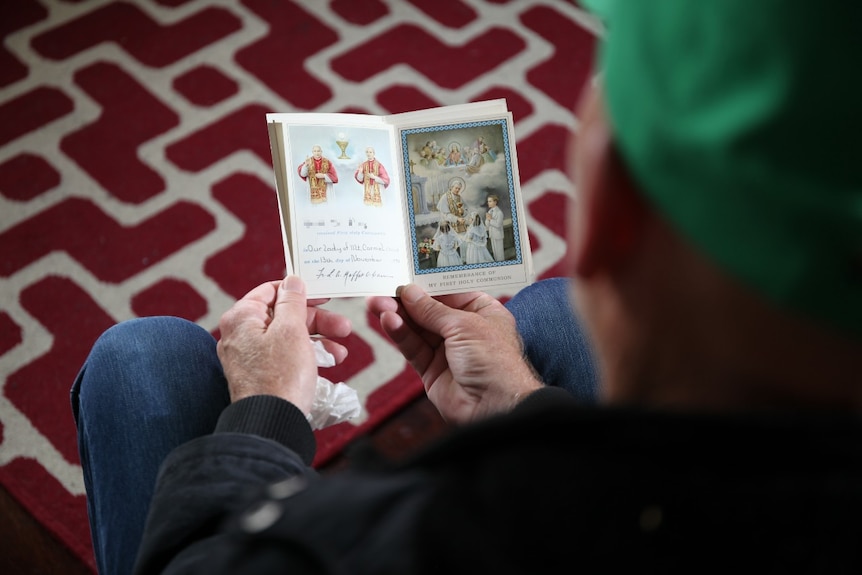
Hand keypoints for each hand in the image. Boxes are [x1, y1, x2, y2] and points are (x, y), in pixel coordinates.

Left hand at [217, 276, 351, 412]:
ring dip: (317, 340)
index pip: (271, 291)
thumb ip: (292, 302)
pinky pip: (283, 356)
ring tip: (340, 352)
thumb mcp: (292, 330)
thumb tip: (292, 281)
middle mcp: (239, 335)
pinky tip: (328, 363)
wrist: (271, 424)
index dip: (300, 291)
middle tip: (343, 326)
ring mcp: (247, 357)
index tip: (324, 295)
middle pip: (283, 316)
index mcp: (241, 318)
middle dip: (317, 321)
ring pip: (287, 338)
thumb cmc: (280, 377)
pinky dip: (305, 356)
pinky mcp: (258, 375)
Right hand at [367, 285, 541, 423]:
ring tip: (377, 303)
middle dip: (404, 300)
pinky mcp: (432, 370)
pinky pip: (413, 348)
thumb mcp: (464, 326)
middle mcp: (464, 330)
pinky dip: (400, 334)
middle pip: (428, 310)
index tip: (402, 273)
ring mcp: (447, 351)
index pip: (448, 292)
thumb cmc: (495, 362)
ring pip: (416, 329)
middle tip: (382, 289)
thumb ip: (432, 310)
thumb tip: (409, 292)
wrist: (496, 408)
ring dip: (397, 315)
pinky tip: (388, 321)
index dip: (425, 284)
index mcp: (482, 312)